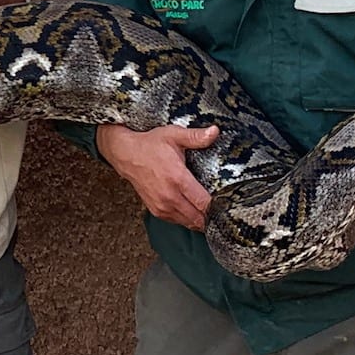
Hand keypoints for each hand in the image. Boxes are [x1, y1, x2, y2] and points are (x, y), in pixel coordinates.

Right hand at [97, 123, 220, 230]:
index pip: (204, 203)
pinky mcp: (156, 210)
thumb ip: (195, 136)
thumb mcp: (173, 135)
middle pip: (199, 218)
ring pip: (189, 223)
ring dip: (201, 220)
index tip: (229, 203)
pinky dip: (188, 219)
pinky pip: (178, 222)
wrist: (125, 154)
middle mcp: (169, 196)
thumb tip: (215, 132)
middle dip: (212, 216)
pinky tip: (194, 211)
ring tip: (211, 212)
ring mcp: (161, 205)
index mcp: (177, 179)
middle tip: (224, 210)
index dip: (219, 207)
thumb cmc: (149, 145)